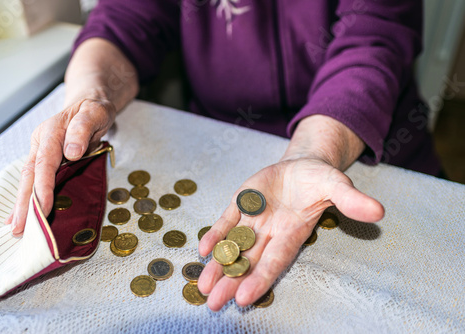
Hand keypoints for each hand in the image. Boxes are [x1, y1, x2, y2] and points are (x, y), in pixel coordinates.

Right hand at [5, 98, 115, 236]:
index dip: (43, 187)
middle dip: (25, 203)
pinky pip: (36, 181)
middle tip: (19, 227)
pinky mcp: (46, 162)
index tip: (43, 208)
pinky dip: (30, 199)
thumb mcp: (95, 113)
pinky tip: (23, 215)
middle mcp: (42, 144)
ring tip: (16, 228)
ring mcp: (41, 153)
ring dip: (23, 204)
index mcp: (51, 132)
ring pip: (29, 181)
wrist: (90, 106)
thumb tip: (71, 152)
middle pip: (30, 175)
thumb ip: (83, 129)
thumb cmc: (94, 110)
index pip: (45, 162)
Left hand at [198, 157, 383, 310]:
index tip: (244, 298)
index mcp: (293, 232)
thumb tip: (378, 211)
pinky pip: (226, 221)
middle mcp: (271, 231)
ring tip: (202, 287)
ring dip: (218, 265)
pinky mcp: (241, 204)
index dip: (260, 278)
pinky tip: (203, 250)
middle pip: (249, 260)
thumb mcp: (337, 184)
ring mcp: (254, 218)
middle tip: (213, 304)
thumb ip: (350, 200)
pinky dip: (216, 234)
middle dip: (231, 281)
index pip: (275, 261)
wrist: (303, 166)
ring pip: (233, 246)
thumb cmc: (320, 180)